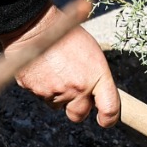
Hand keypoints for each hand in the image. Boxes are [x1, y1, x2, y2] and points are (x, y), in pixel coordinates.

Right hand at [0, 3, 119, 124]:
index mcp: (97, 75)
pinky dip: (44, 88)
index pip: (110, 109)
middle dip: (78, 108)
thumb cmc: (66, 34)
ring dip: (59, 95)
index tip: (106, 120)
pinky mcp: (37, 92)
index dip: (109, 119)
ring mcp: (56, 92)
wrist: (35, 27)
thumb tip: (98, 91)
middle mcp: (78, 88)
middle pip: (79, 115)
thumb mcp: (91, 51)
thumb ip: (95, 75)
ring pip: (59, 106)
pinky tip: (44, 70)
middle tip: (75, 92)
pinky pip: (43, 97)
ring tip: (56, 71)